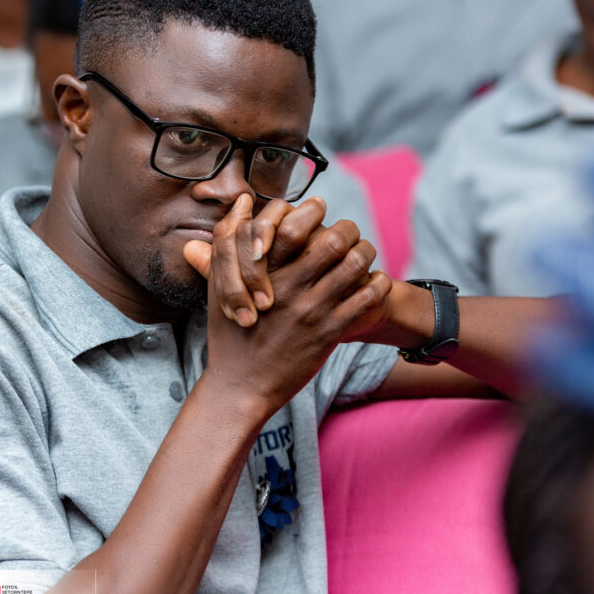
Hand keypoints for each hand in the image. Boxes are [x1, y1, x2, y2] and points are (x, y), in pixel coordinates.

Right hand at [197, 195, 391, 414]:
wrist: (240, 386)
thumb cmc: (227, 334)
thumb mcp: (216, 289)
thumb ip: (222, 248)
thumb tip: (237, 207)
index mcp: (261, 272)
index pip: (292, 225)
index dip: (311, 210)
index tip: (319, 208)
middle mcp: (287, 287)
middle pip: (334, 239)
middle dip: (349, 228)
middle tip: (350, 232)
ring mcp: (310, 311)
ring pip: (355, 264)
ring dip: (366, 253)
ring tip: (364, 254)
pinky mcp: (329, 333)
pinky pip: (365, 298)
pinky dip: (378, 284)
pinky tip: (374, 283)